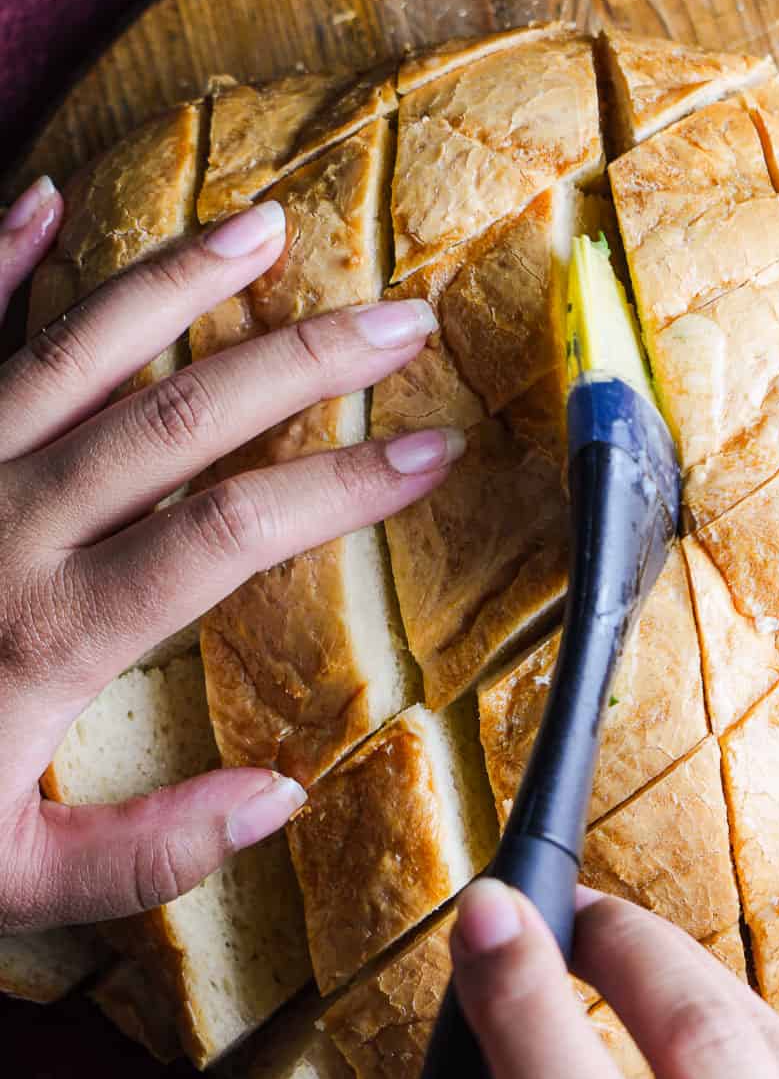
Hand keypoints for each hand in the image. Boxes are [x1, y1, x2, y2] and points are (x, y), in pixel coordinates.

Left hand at [0, 176, 457, 930]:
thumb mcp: (4, 881)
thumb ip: (145, 854)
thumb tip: (281, 798)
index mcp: (49, 632)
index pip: (233, 530)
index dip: (347, 485)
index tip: (435, 451)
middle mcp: (4, 526)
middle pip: (182, 414)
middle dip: (306, 359)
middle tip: (400, 317)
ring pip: (75, 350)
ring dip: (177, 282)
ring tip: (264, 228)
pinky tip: (45, 197)